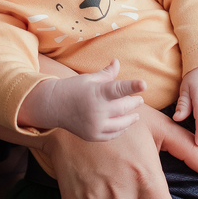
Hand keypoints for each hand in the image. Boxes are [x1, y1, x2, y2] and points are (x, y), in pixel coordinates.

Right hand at [19, 61, 145, 138]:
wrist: (53, 106)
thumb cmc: (73, 88)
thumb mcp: (89, 78)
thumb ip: (107, 74)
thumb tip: (117, 62)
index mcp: (96, 93)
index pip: (118, 89)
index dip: (132, 86)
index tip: (144, 84)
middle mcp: (96, 110)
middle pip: (124, 107)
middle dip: (134, 102)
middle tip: (139, 99)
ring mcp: (95, 125)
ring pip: (122, 123)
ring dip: (131, 117)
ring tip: (136, 114)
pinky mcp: (93, 136)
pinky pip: (113, 134)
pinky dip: (120, 128)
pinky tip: (124, 124)